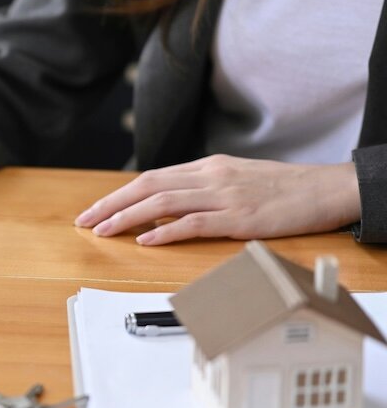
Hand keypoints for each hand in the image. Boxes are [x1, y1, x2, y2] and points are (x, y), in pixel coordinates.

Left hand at [74, 155, 360, 244]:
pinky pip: (194, 223)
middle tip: (83, 222)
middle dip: (110, 205)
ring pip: (162, 202)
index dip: (117, 195)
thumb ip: (201, 189)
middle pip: (147, 186)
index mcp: (207, 167)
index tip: (93, 211)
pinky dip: (165, 231)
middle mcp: (210, 177)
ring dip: (127, 218)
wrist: (325, 188)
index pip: (151, 178)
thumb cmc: (281, 189)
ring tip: (103, 232)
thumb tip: (165, 204)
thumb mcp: (235, 179)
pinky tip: (145, 240)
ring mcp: (224, 196)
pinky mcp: (239, 218)